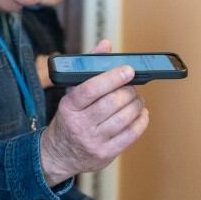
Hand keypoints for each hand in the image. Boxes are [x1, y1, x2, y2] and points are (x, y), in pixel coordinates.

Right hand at [39, 40, 148, 183]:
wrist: (59, 155)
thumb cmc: (69, 119)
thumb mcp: (71, 95)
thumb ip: (89, 68)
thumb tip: (106, 44)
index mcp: (68, 107)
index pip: (90, 89)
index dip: (112, 77)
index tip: (128, 70)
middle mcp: (80, 124)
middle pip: (112, 102)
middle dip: (128, 91)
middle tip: (132, 86)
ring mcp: (93, 141)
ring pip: (125, 117)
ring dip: (137, 104)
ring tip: (135, 99)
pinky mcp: (106, 153)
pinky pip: (132, 133)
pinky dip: (141, 120)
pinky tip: (139, 113)